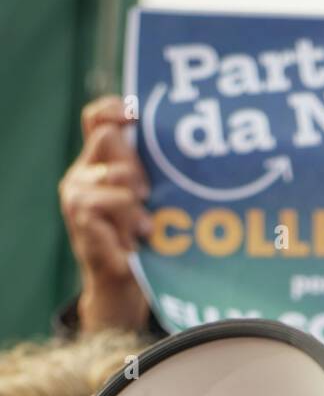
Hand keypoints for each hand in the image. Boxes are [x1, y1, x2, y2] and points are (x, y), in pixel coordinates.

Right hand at [58, 95, 151, 331]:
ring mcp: (76, 194)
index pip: (96, 119)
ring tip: (145, 226)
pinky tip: (137, 237)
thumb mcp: (147, 203)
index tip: (138, 116)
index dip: (115, 109)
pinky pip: (110, 200)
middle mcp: (81, 174)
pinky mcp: (80, 215)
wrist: (122, 287)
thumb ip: (148, 173)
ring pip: (114, 173)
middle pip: (108, 138)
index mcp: (97, 165)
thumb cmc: (141, 244)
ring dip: (135, 198)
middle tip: (147, 194)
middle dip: (135, 163)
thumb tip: (176, 144)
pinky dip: (129, 218)